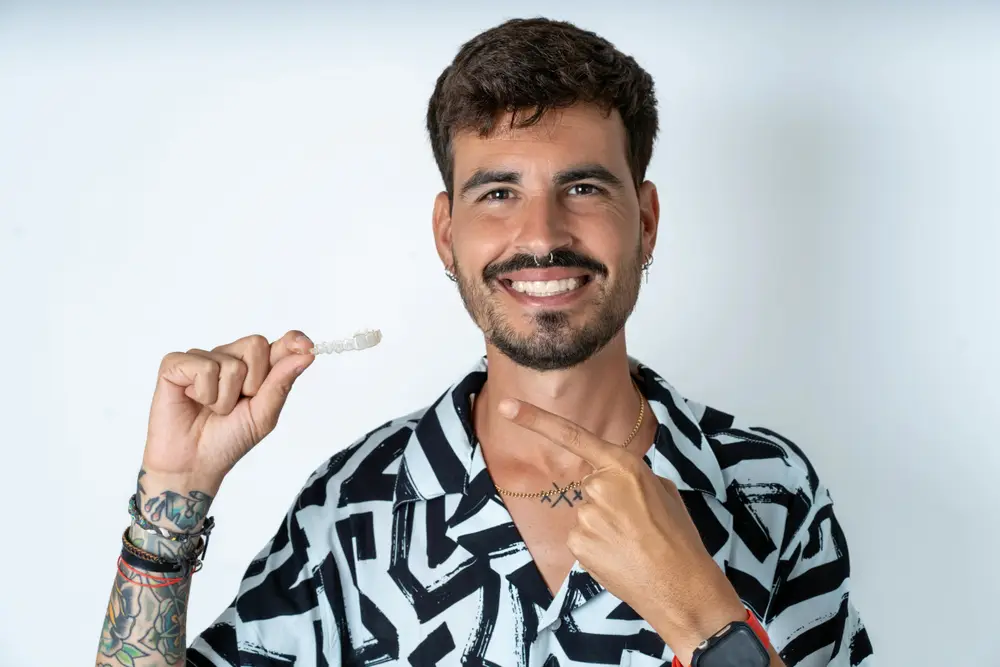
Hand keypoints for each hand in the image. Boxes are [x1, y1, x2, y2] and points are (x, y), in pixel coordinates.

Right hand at [139, 331, 314, 512]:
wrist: (194, 463)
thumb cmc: (228, 439)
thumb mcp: (263, 414)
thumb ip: (282, 382)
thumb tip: (307, 353)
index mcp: (254, 369)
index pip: (278, 344)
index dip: (293, 340)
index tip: (305, 346)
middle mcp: (228, 357)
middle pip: (256, 345)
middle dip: (252, 383)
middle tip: (236, 404)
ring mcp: (201, 358)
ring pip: (230, 363)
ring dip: (225, 398)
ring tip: (212, 409)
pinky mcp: (176, 364)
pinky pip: (204, 367)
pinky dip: (204, 393)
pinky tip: (193, 400)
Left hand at [498, 398, 746, 664]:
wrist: (682, 586)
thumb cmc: (678, 537)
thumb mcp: (664, 491)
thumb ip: (632, 478)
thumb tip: (619, 481)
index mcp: (623, 466)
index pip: (573, 437)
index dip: (536, 419)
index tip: (506, 406)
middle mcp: (598, 486)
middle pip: (590, 486)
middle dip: (607, 502)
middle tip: (637, 525)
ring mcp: (585, 516)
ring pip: (586, 514)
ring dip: (603, 527)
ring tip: (633, 543)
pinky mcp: (577, 543)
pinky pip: (581, 538)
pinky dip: (596, 547)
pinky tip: (619, 557)